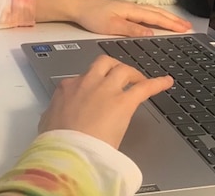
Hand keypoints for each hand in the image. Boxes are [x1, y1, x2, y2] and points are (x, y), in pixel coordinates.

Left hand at [35, 0, 191, 36]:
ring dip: (166, 17)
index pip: (156, 17)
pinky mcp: (122, 9)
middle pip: (157, 12)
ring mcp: (127, 7)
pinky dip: (156, 15)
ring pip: (152, 11)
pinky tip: (156, 20)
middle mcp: (131, 7)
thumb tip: (151, 34)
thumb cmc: (91, 16)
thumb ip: (132, 29)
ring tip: (178, 23)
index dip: (171, 24)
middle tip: (188, 26)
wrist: (76, 6)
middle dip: (173, 19)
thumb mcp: (111, 26)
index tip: (185, 29)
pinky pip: (145, 12)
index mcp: (131, 10)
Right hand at [38, 55, 172, 148]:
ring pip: (122, 69)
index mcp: (68, 88)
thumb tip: (54, 116)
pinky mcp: (124, 101)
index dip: (92, 84)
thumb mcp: (48, 122)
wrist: (68, 149)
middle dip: (113, 68)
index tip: (96, 92)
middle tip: (120, 78)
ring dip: (132, 74)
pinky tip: (166, 82)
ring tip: (140, 80)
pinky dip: (157, 83)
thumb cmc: (57, 140)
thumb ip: (54, 113)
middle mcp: (88, 83)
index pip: (82, 78)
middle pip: (103, 64)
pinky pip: (144, 87)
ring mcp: (107, 90)